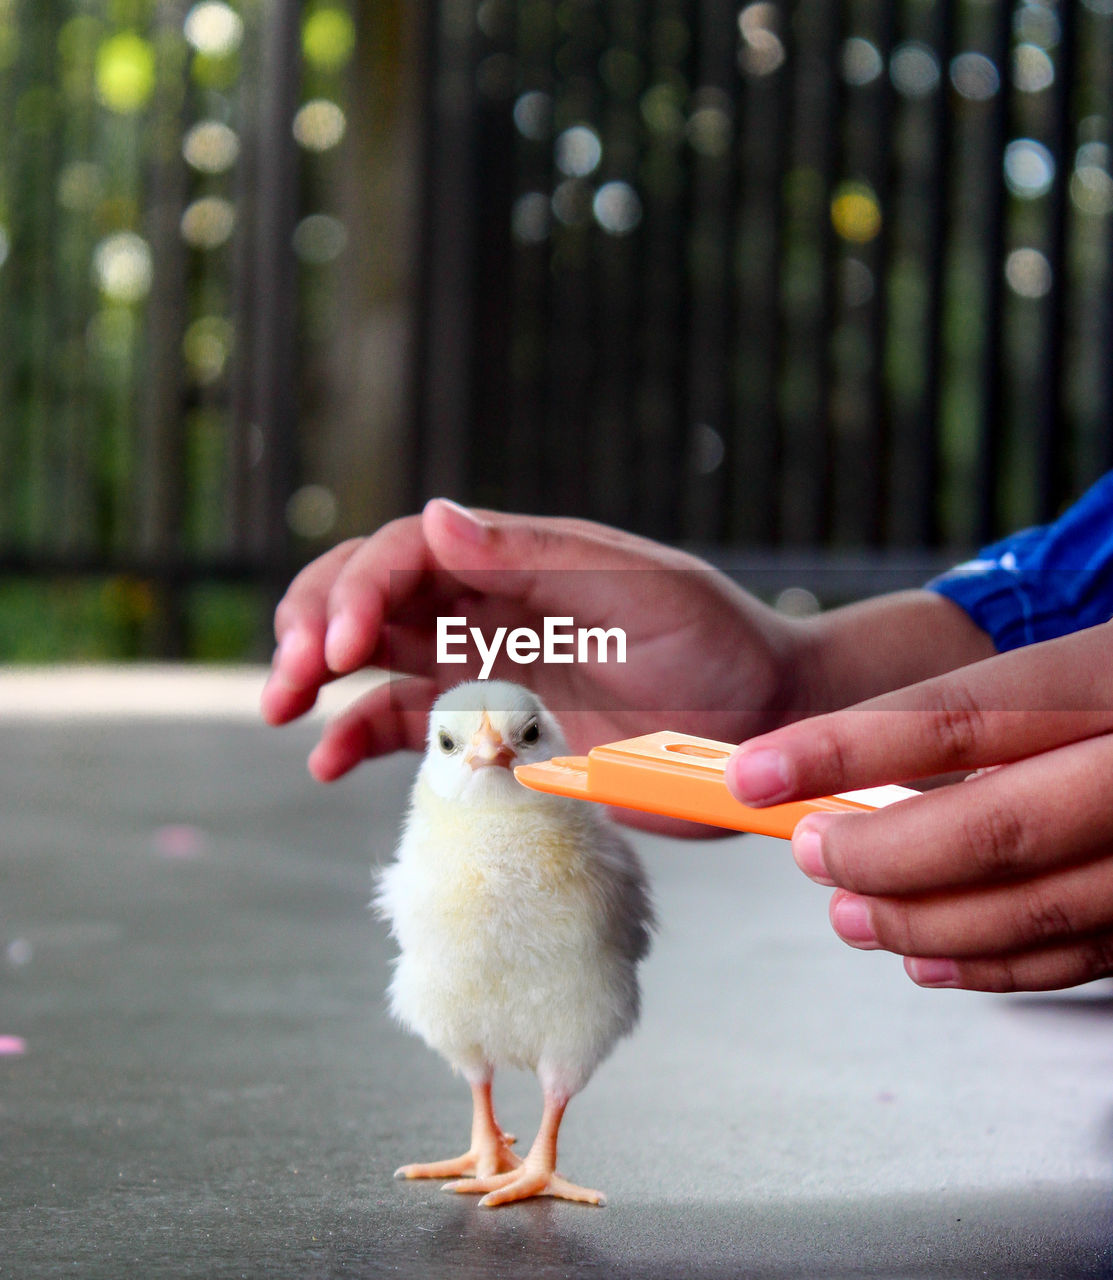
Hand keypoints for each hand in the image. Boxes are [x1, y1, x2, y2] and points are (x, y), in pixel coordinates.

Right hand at [262, 500, 802, 816]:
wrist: (764, 723)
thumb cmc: (718, 644)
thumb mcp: (641, 591)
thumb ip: (540, 557)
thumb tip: (439, 516)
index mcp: (519, 558)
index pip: (409, 550)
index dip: (360, 586)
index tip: (344, 640)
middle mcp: (489, 604)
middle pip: (371, 593)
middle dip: (317, 619)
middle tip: (291, 671)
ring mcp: (486, 669)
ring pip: (373, 658)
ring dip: (316, 674)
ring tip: (282, 706)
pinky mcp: (495, 729)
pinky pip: (408, 727)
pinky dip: (360, 737)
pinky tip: (328, 758)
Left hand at [726, 622, 1112, 991]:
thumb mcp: (1097, 658)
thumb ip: (1006, 702)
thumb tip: (863, 756)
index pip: (963, 715)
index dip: (844, 748)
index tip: (758, 771)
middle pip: (996, 825)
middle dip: (880, 851)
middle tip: (809, 850)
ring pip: (1037, 905)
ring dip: (921, 920)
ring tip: (847, 914)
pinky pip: (1085, 953)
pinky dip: (994, 966)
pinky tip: (926, 959)